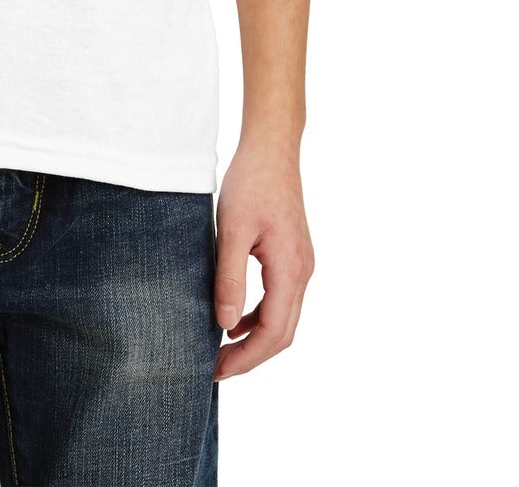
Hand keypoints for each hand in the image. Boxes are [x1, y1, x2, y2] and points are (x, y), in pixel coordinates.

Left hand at [212, 143, 314, 380]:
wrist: (272, 148)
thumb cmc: (250, 182)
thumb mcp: (232, 230)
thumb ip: (230, 278)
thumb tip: (226, 324)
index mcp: (290, 270)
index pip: (273, 333)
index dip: (246, 358)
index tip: (216, 370)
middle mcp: (303, 272)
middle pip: (283, 333)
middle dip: (251, 356)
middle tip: (215, 369)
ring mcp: (301, 264)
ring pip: (284, 318)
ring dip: (256, 339)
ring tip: (221, 349)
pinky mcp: (293, 256)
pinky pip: (281, 299)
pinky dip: (260, 316)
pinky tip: (235, 318)